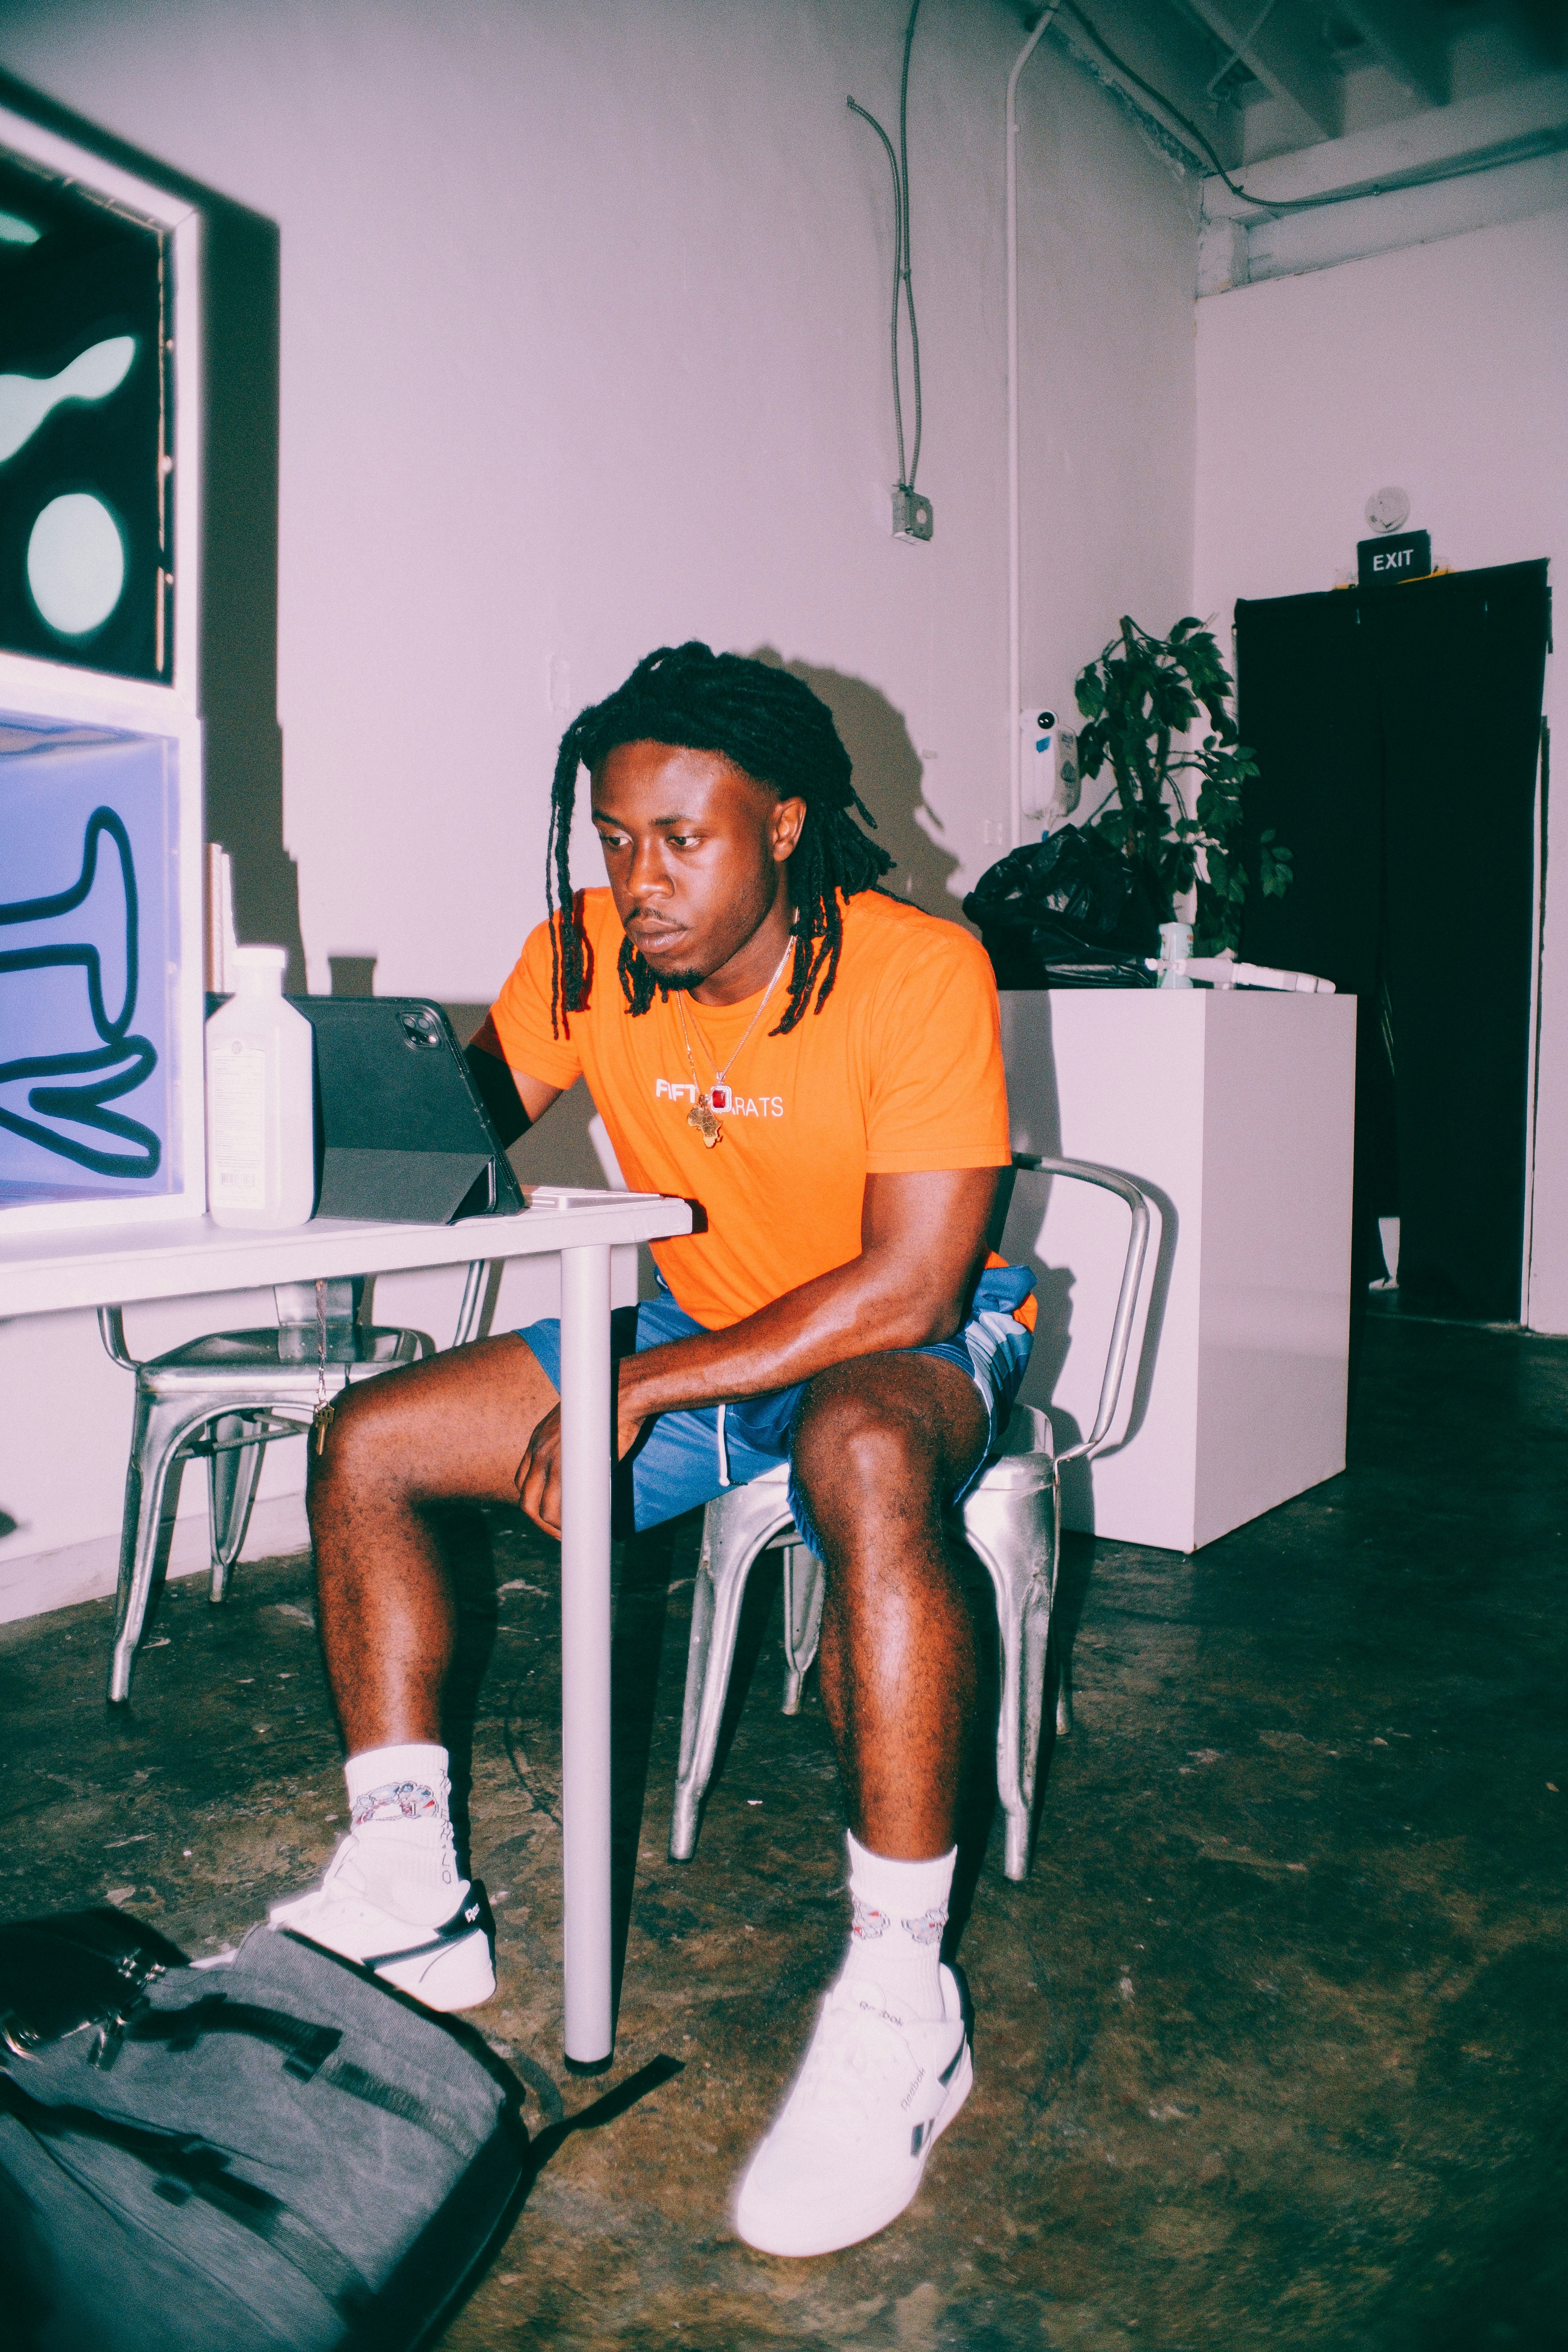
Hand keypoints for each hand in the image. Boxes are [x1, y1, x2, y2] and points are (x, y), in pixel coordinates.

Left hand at [514, 1396, 644, 1538]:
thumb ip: (573, 1451)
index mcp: (538, 1440)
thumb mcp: (579, 1429)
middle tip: (559, 1533)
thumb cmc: (609, 1410)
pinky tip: (576, 1530)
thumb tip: (584, 1474)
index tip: (549, 1515)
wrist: (622, 1395)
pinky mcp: (567, 1468)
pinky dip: (563, 1524)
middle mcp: (538, 1450)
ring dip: (551, 1528)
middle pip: (525, 1499)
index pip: (522, 1481)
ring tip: (569, 1535)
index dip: (534, 1502)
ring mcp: (550, 1460)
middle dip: (539, 1522)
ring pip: (539, 1508)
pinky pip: (556, 1507)